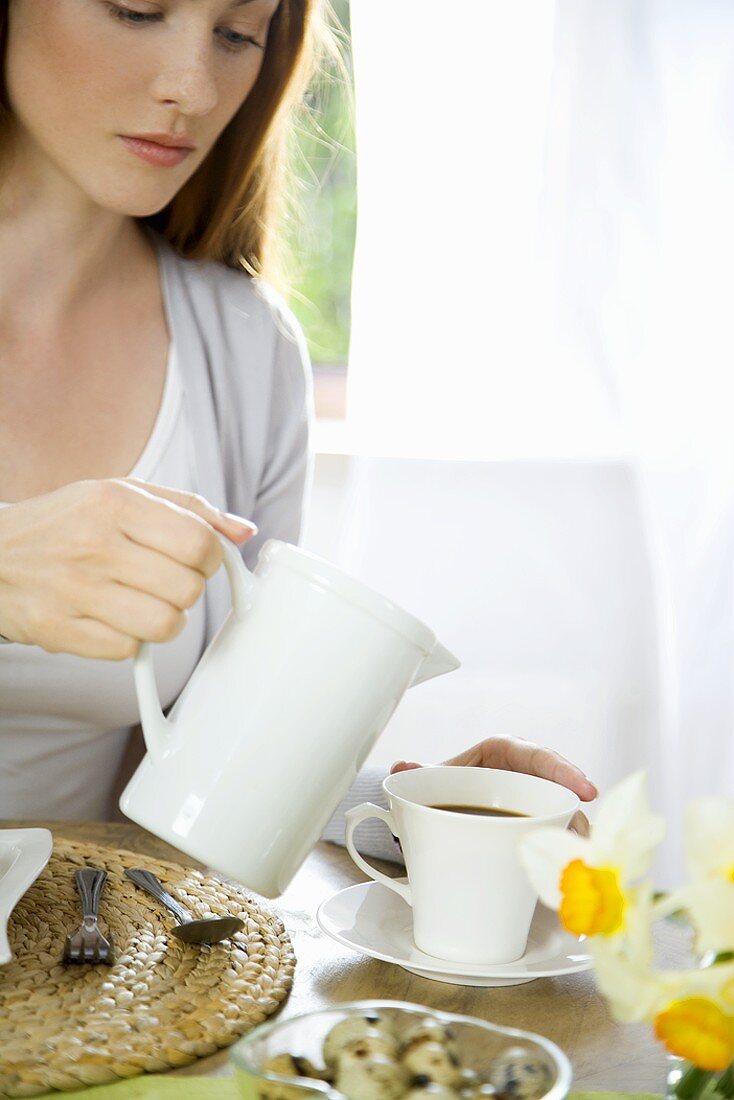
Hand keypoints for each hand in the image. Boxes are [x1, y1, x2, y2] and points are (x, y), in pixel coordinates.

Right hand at [0, 477, 255, 659]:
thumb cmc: (65, 522)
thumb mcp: (121, 493)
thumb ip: (189, 508)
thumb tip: (244, 531)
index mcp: (114, 503)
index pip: (198, 542)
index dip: (211, 559)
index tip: (199, 561)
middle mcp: (95, 545)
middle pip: (188, 589)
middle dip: (188, 590)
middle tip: (166, 582)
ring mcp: (74, 591)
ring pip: (164, 625)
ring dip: (164, 620)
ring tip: (143, 603)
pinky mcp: (58, 630)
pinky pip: (126, 650)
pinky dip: (128, 640)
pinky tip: (111, 618)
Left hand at [391, 735, 595, 834]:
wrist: (443, 799)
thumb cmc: (448, 781)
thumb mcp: (436, 778)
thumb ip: (421, 774)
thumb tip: (401, 767)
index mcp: (503, 750)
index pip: (536, 756)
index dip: (563, 771)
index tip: (585, 790)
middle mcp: (524, 771)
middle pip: (557, 784)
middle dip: (574, 806)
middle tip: (584, 830)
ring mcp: (534, 795)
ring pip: (561, 808)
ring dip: (572, 829)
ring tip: (579, 852)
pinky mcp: (537, 818)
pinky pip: (555, 827)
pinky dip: (561, 843)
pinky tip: (569, 862)